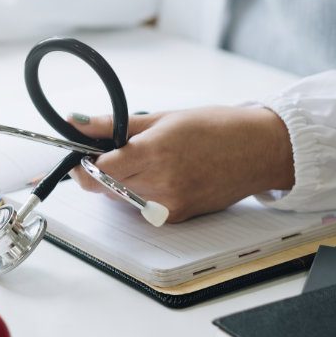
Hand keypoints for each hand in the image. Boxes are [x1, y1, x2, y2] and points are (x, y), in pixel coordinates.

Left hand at [68, 106, 294, 222]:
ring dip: (117, 182)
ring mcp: (169, 205)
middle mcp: (161, 184)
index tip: (80, 151)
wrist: (260, 151)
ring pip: (120, 198)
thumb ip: (114, 125)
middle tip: (107, 151)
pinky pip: (141, 208)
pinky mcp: (177, 218)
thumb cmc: (216, 128)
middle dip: (96, 171)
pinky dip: (139, 193)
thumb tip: (75, 123)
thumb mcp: (162, 118)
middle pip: (104, 187)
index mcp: (155, 153)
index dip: (83, 161)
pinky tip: (159, 175)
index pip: (99, 168)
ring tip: (142, 160)